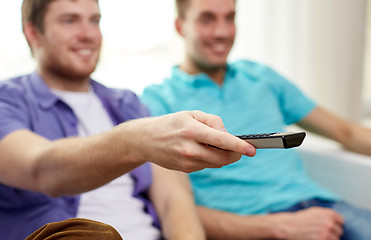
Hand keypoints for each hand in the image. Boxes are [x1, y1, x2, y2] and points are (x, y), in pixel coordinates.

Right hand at [124, 110, 255, 172]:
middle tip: (242, 148)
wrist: (145, 140)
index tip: (252, 149)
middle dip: (236, 154)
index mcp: (191, 130)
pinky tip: (203, 150)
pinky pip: (206, 166)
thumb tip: (228, 134)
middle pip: (223, 158)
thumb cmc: (171, 123)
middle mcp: (189, 149)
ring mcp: (186, 162)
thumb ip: (213, 121)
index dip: (239, 146)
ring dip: (223, 156)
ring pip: (216, 163)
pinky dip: (211, 159)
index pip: (221, 141)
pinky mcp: (185, 169)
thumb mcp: (191, 114)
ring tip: (218, 145)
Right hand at [270, 207, 343, 239]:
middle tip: (320, 231)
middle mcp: (329, 223)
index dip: (334, 224)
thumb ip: (327, 214)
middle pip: (339, 231)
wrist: (289, 227)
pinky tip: (317, 238)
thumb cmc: (301, 219)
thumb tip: (338, 221)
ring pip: (336, 239)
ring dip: (329, 238)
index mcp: (329, 214)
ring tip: (318, 235)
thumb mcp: (315, 212)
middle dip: (332, 232)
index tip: (327, 226)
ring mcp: (327, 234)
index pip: (341, 221)